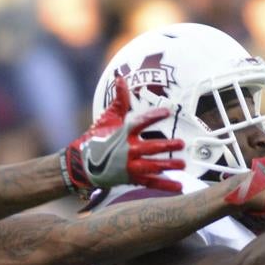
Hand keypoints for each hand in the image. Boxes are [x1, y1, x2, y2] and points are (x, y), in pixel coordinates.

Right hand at [60, 76, 184, 196]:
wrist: (83, 164)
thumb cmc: (97, 138)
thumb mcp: (108, 117)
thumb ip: (120, 99)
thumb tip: (120, 77)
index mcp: (123, 133)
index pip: (140, 123)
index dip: (154, 116)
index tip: (166, 111)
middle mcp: (127, 150)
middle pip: (150, 148)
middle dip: (166, 146)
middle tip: (181, 144)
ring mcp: (129, 166)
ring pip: (152, 167)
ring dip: (168, 166)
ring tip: (182, 165)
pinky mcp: (131, 179)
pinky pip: (150, 183)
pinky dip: (164, 186)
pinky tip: (179, 187)